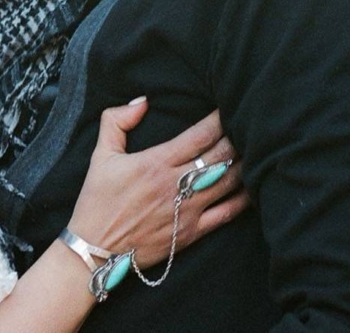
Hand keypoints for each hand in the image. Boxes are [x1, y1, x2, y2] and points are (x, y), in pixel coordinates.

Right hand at [66, 100, 248, 267]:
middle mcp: (176, 184)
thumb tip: (142, 101)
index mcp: (156, 162)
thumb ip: (116, 121)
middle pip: (219, 156)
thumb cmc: (98, 199)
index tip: (227, 108)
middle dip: (236, 138)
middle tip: (246, 126)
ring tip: (253, 151)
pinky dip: (243, 199)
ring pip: (228, 182)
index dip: (218, 120)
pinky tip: (251, 187)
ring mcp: (187, 210)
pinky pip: (227, 213)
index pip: (199, 135)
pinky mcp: (192, 232)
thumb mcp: (100, 155)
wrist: (96, 247)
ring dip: (243, 164)